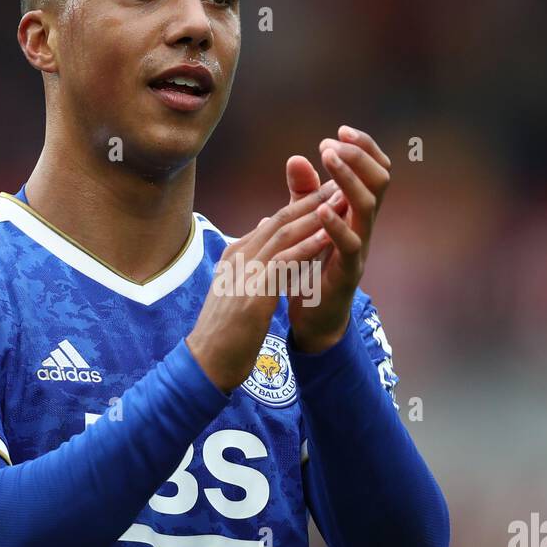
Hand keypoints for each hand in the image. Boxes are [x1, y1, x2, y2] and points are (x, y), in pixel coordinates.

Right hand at [186, 181, 339, 392]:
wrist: (206, 364)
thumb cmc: (225, 331)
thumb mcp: (237, 289)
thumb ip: (250, 260)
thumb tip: (262, 229)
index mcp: (236, 255)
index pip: (272, 221)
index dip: (302, 204)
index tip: (328, 191)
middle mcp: (239, 257)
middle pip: (279, 219)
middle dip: (312, 200)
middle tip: (340, 182)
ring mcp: (244, 274)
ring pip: (283, 235)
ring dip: (314, 216)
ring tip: (340, 200)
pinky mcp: (252, 294)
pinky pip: (284, 263)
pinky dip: (307, 247)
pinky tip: (327, 236)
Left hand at [284, 125, 390, 351]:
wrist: (313, 316)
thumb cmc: (312, 265)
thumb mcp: (305, 222)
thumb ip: (303, 193)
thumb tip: (295, 157)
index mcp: (357, 210)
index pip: (374, 170)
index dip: (362, 148)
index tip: (338, 132)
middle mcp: (365, 225)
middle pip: (380, 181)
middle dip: (358, 156)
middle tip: (331, 144)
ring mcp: (360, 248)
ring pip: (368, 206)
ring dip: (348, 178)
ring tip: (328, 158)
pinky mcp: (348, 272)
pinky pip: (350, 245)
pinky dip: (337, 225)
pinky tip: (320, 209)